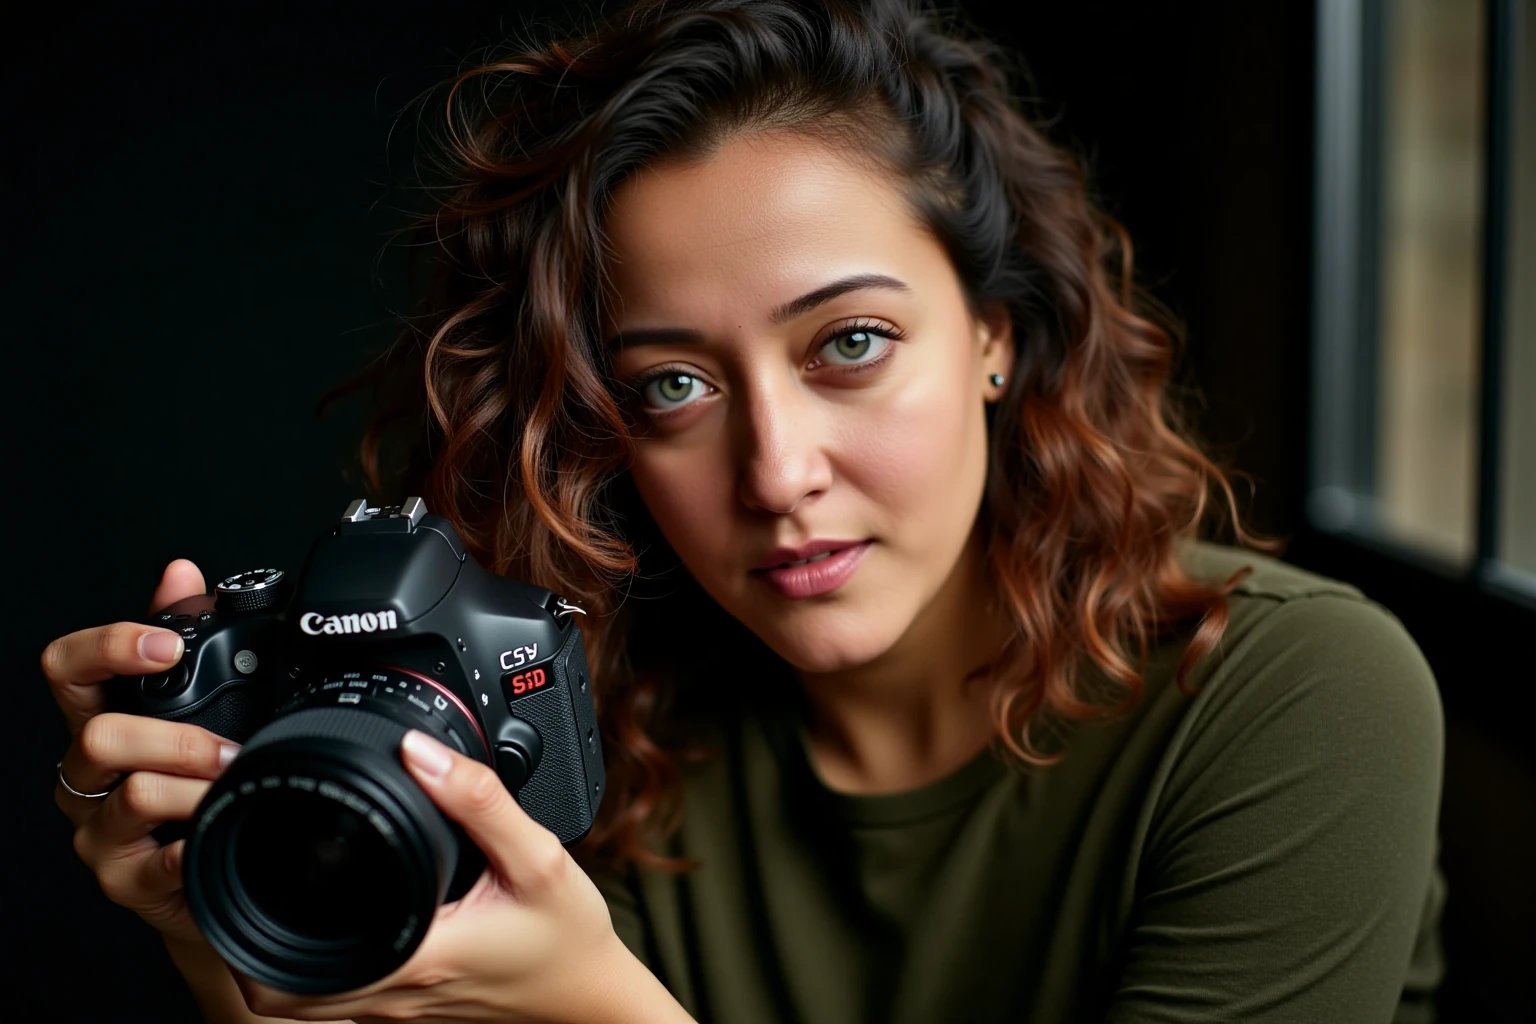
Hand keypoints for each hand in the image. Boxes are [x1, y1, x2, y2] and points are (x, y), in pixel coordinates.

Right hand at [42, 559, 240, 943]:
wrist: (213, 873)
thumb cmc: (198, 784)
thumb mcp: (199, 706)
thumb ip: (186, 635)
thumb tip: (179, 572)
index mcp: (103, 719)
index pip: (67, 669)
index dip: (107, 648)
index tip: (164, 647)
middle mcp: (89, 775)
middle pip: (98, 736)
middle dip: (176, 737)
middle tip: (229, 748)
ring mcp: (100, 829)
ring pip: (132, 795)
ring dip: (196, 789)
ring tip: (235, 789)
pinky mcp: (125, 880)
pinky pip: (158, 860)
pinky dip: (195, 843)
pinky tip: (215, 836)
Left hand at [237, 730, 692, 1023]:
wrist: (593, 995)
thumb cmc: (568, 936)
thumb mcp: (538, 857)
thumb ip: (478, 800)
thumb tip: (417, 749)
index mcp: (412, 954)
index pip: (286, 973)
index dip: (240, 929)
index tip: (232, 870)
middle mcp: (392, 993)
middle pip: (272, 994)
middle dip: (238, 940)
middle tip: (234, 875)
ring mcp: (396, 1007)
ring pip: (300, 999)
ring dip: (272, 952)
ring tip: (268, 888)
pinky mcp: (410, 1004)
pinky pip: (337, 993)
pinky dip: (314, 958)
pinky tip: (330, 913)